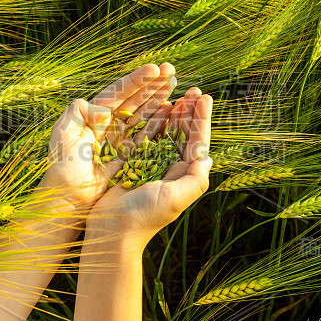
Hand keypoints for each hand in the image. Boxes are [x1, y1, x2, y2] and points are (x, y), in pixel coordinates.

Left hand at [38, 63, 176, 212]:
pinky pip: (148, 134)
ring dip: (159, 97)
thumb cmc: (64, 164)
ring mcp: (121, 138)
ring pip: (144, 113)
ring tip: (174, 83)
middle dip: (152, 84)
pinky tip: (171, 109)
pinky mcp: (130, 154)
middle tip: (170, 69)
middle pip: (135, 99)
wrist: (70, 196)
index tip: (153, 69)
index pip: (119, 92)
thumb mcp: (64, 132)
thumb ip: (79, 111)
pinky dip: (160, 121)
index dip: (136, 80)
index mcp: (93, 114)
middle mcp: (109, 123)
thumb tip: (104, 109)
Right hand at [86, 87, 212, 250]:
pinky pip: (146, 137)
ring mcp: (152, 165)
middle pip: (184, 134)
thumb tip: (208, 155)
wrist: (113, 230)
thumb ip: (196, 178)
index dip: (202, 119)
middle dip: (190, 112)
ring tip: (179, 95)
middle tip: (194, 91)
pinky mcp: (134, 163)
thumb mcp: (177, 197)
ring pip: (167, 133)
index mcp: (184, 176)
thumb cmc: (146, 215)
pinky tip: (156, 108)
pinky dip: (153, 122)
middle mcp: (171, 169)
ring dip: (174, 114)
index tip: (205, 98)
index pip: (197, 142)